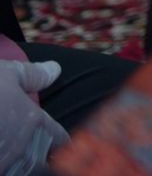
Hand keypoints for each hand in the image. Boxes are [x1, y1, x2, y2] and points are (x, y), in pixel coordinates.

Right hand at [0, 60, 68, 174]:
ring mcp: (3, 160)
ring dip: (22, 166)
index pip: (57, 137)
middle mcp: (21, 145)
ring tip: (18, 158)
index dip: (60, 139)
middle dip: (41, 157)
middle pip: (40, 160)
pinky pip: (6, 172)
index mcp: (33, 121)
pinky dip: (7, 169)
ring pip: (22, 170)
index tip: (62, 142)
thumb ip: (34, 75)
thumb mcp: (8, 73)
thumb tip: (55, 69)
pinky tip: (4, 163)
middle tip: (41, 155)